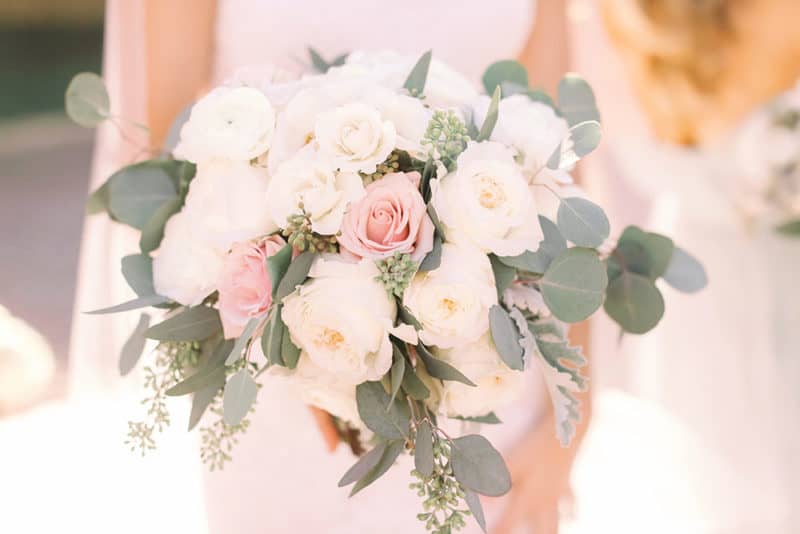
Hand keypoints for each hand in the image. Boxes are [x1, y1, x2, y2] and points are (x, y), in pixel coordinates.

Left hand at [493, 414, 575, 533]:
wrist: (564, 435)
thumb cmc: (537, 449)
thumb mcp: (512, 463)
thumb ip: (497, 482)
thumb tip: (479, 500)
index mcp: (528, 500)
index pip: (509, 524)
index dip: (498, 531)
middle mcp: (543, 502)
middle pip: (541, 531)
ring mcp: (557, 495)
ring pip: (555, 522)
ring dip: (551, 531)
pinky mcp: (565, 484)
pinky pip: (569, 502)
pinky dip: (570, 510)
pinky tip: (571, 514)